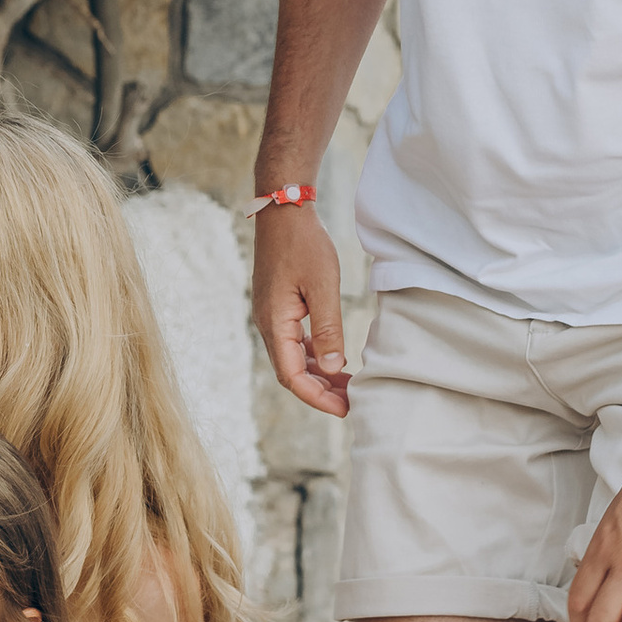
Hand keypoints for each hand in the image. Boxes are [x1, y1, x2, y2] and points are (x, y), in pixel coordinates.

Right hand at [253, 206, 350, 417]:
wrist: (283, 212)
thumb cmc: (303, 245)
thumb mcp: (322, 286)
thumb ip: (328, 329)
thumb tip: (334, 367)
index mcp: (275, 324)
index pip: (292, 377)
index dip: (318, 398)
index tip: (345, 409)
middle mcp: (268, 325)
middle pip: (292, 373)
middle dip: (321, 392)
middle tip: (352, 403)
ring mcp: (272, 317)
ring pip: (294, 359)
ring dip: (319, 376)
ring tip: (348, 386)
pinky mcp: (279, 308)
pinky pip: (295, 343)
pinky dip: (315, 356)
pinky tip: (334, 359)